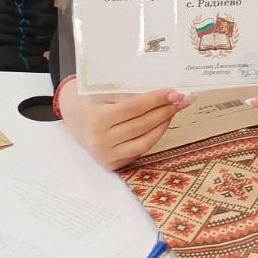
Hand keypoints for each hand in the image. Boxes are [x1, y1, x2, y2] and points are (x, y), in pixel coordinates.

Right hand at [56, 76, 188, 169]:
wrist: (75, 121)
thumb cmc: (91, 102)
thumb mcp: (103, 93)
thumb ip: (128, 94)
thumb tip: (162, 93)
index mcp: (97, 118)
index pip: (134, 107)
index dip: (156, 99)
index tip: (174, 92)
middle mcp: (101, 140)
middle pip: (142, 124)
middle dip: (165, 110)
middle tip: (182, 100)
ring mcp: (107, 155)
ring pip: (145, 141)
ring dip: (164, 124)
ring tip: (174, 111)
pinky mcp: (113, 164)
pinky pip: (140, 151)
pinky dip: (154, 137)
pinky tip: (162, 124)